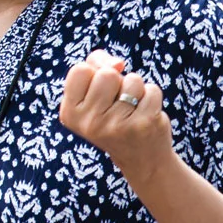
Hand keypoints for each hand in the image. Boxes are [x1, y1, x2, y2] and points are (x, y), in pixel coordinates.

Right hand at [58, 50, 173, 185]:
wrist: (141, 158)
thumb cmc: (114, 116)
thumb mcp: (93, 92)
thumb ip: (96, 64)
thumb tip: (118, 64)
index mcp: (70, 114)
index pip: (80, 70)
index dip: (94, 74)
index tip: (99, 93)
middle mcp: (90, 123)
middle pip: (107, 74)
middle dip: (117, 82)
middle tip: (118, 104)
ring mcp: (116, 125)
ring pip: (132, 80)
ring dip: (136, 90)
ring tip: (132, 110)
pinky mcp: (143, 125)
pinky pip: (151, 90)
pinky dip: (151, 98)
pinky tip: (145, 116)